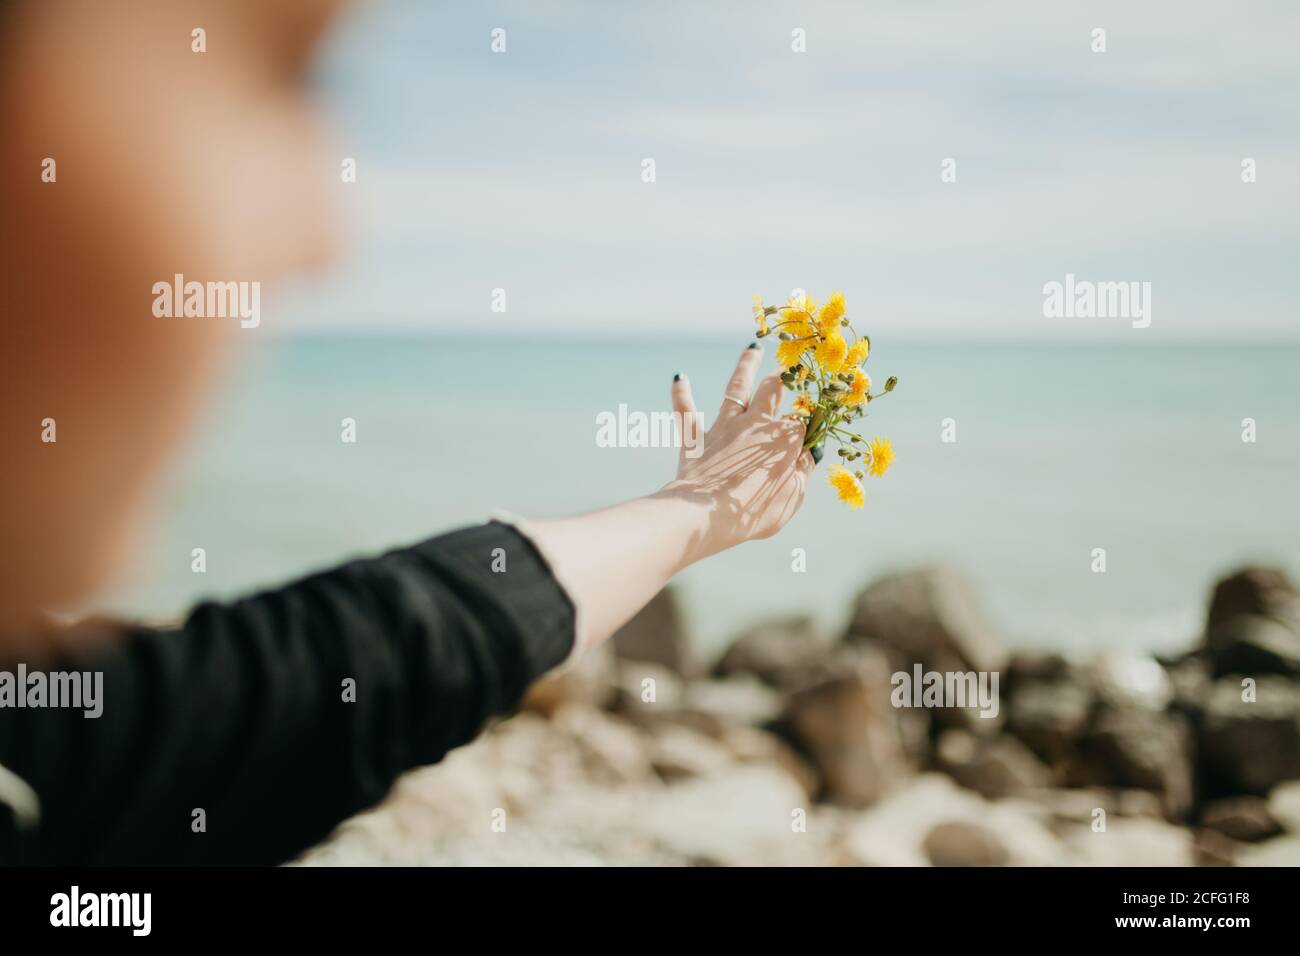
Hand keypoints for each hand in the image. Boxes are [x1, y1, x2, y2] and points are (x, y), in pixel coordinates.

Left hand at [656, 344, 815, 560]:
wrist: (707, 516)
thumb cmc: (755, 512)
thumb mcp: (792, 497)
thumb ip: (802, 472)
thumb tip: (809, 454)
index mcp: (784, 438)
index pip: (802, 422)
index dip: (809, 423)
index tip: (812, 428)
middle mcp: (755, 424)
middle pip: (773, 390)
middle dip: (784, 376)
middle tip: (789, 364)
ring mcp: (724, 428)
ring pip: (736, 387)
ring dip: (746, 366)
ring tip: (752, 348)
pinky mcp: (695, 438)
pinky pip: (686, 411)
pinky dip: (681, 394)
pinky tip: (679, 378)